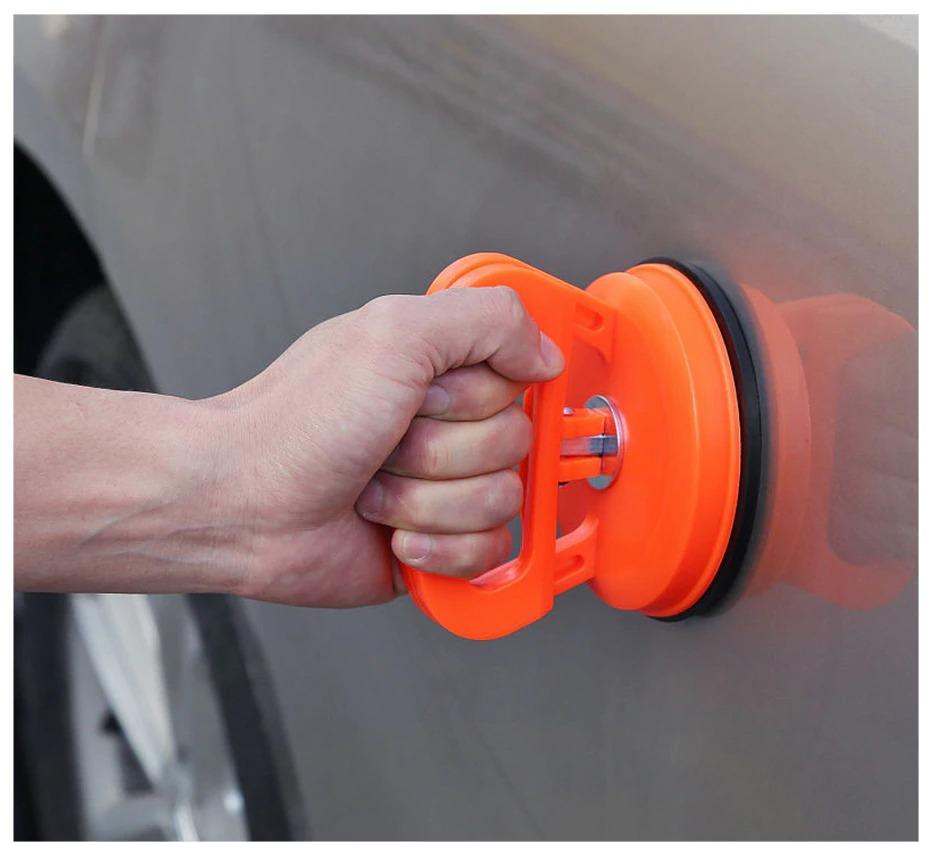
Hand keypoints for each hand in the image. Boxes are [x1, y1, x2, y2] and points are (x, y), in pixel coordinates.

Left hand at [209, 288, 563, 606]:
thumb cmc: (298, 421)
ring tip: (375, 487)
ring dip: (427, 500)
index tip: (425, 395)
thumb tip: (546, 354)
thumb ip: (486, 320)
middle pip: (515, 445)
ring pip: (502, 501)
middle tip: (387, 442)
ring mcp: (445, 486)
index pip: (520, 382)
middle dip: (441, 452)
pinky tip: (392, 532)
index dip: (475, 397)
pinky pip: (488, 551)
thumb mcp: (392, 334)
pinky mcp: (440, 542)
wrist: (245, 504)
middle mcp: (449, 426)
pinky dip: (436, 546)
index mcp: (442, 371)